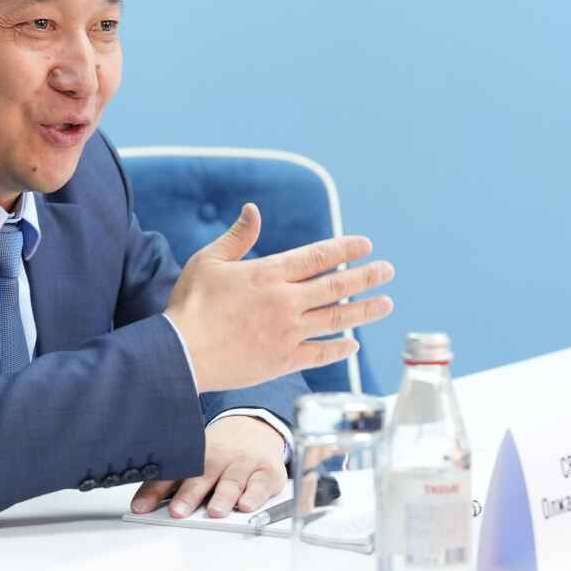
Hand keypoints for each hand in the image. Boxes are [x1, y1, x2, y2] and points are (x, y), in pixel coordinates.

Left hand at [131, 415, 288, 517]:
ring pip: (232, 480)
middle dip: (189, 494)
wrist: (257, 428)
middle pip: (202, 475)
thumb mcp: (194, 461)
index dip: (155, 490)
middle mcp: (219, 457)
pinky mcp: (268, 473)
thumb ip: (171, 483)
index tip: (141, 507)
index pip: (172, 473)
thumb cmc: (220, 452)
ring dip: (223, 496)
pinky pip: (261, 484)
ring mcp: (244, 464)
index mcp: (196, 454)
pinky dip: (254, 495)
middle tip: (178, 511)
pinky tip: (246, 505)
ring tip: (215, 511)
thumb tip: (142, 506)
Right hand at [164, 203, 393, 392]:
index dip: (344, 249)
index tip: (365, 245)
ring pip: (336, 319)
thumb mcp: (209, 261)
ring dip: (364, 310)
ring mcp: (287, 333)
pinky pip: (320, 353)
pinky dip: (339, 349)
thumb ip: (238, 237)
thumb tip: (254, 210)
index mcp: (269, 274)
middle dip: (366, 276)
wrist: (182, 353)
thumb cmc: (191, 304)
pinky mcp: (283, 360)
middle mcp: (285, 302)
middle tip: (388, 270)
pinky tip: (353, 344)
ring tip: (386, 303)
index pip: (317, 257)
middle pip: (336, 287)